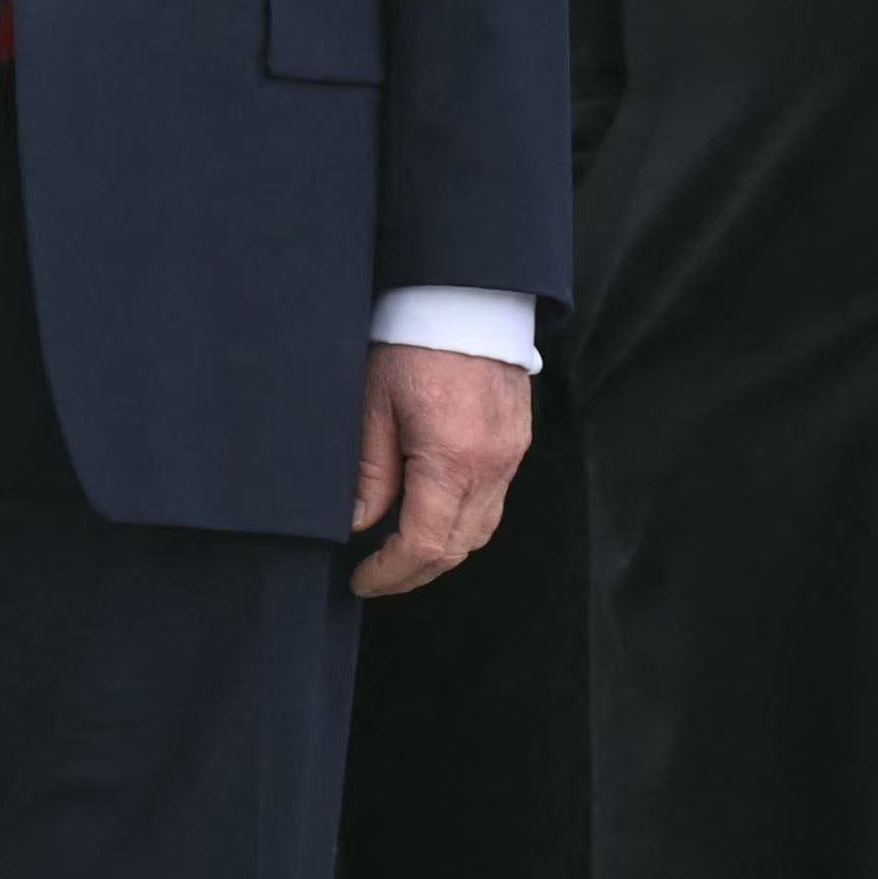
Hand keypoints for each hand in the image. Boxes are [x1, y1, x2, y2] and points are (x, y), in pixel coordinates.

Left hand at [349, 342, 533, 596]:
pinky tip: (433, 514)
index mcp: (452, 460)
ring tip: (401, 552)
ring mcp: (511, 456)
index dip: (391, 572)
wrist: (465, 298)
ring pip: (481, 530)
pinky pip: (494, 501)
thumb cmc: (412, 344)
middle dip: (414, 573)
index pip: (424, 543)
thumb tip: (360, 523)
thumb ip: (369, 472)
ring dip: (442, 550)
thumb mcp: (373, 406)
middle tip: (377, 577)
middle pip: (458, 547)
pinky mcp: (517, 442)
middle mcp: (491, 466)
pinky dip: (462, 520)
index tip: (362, 580)